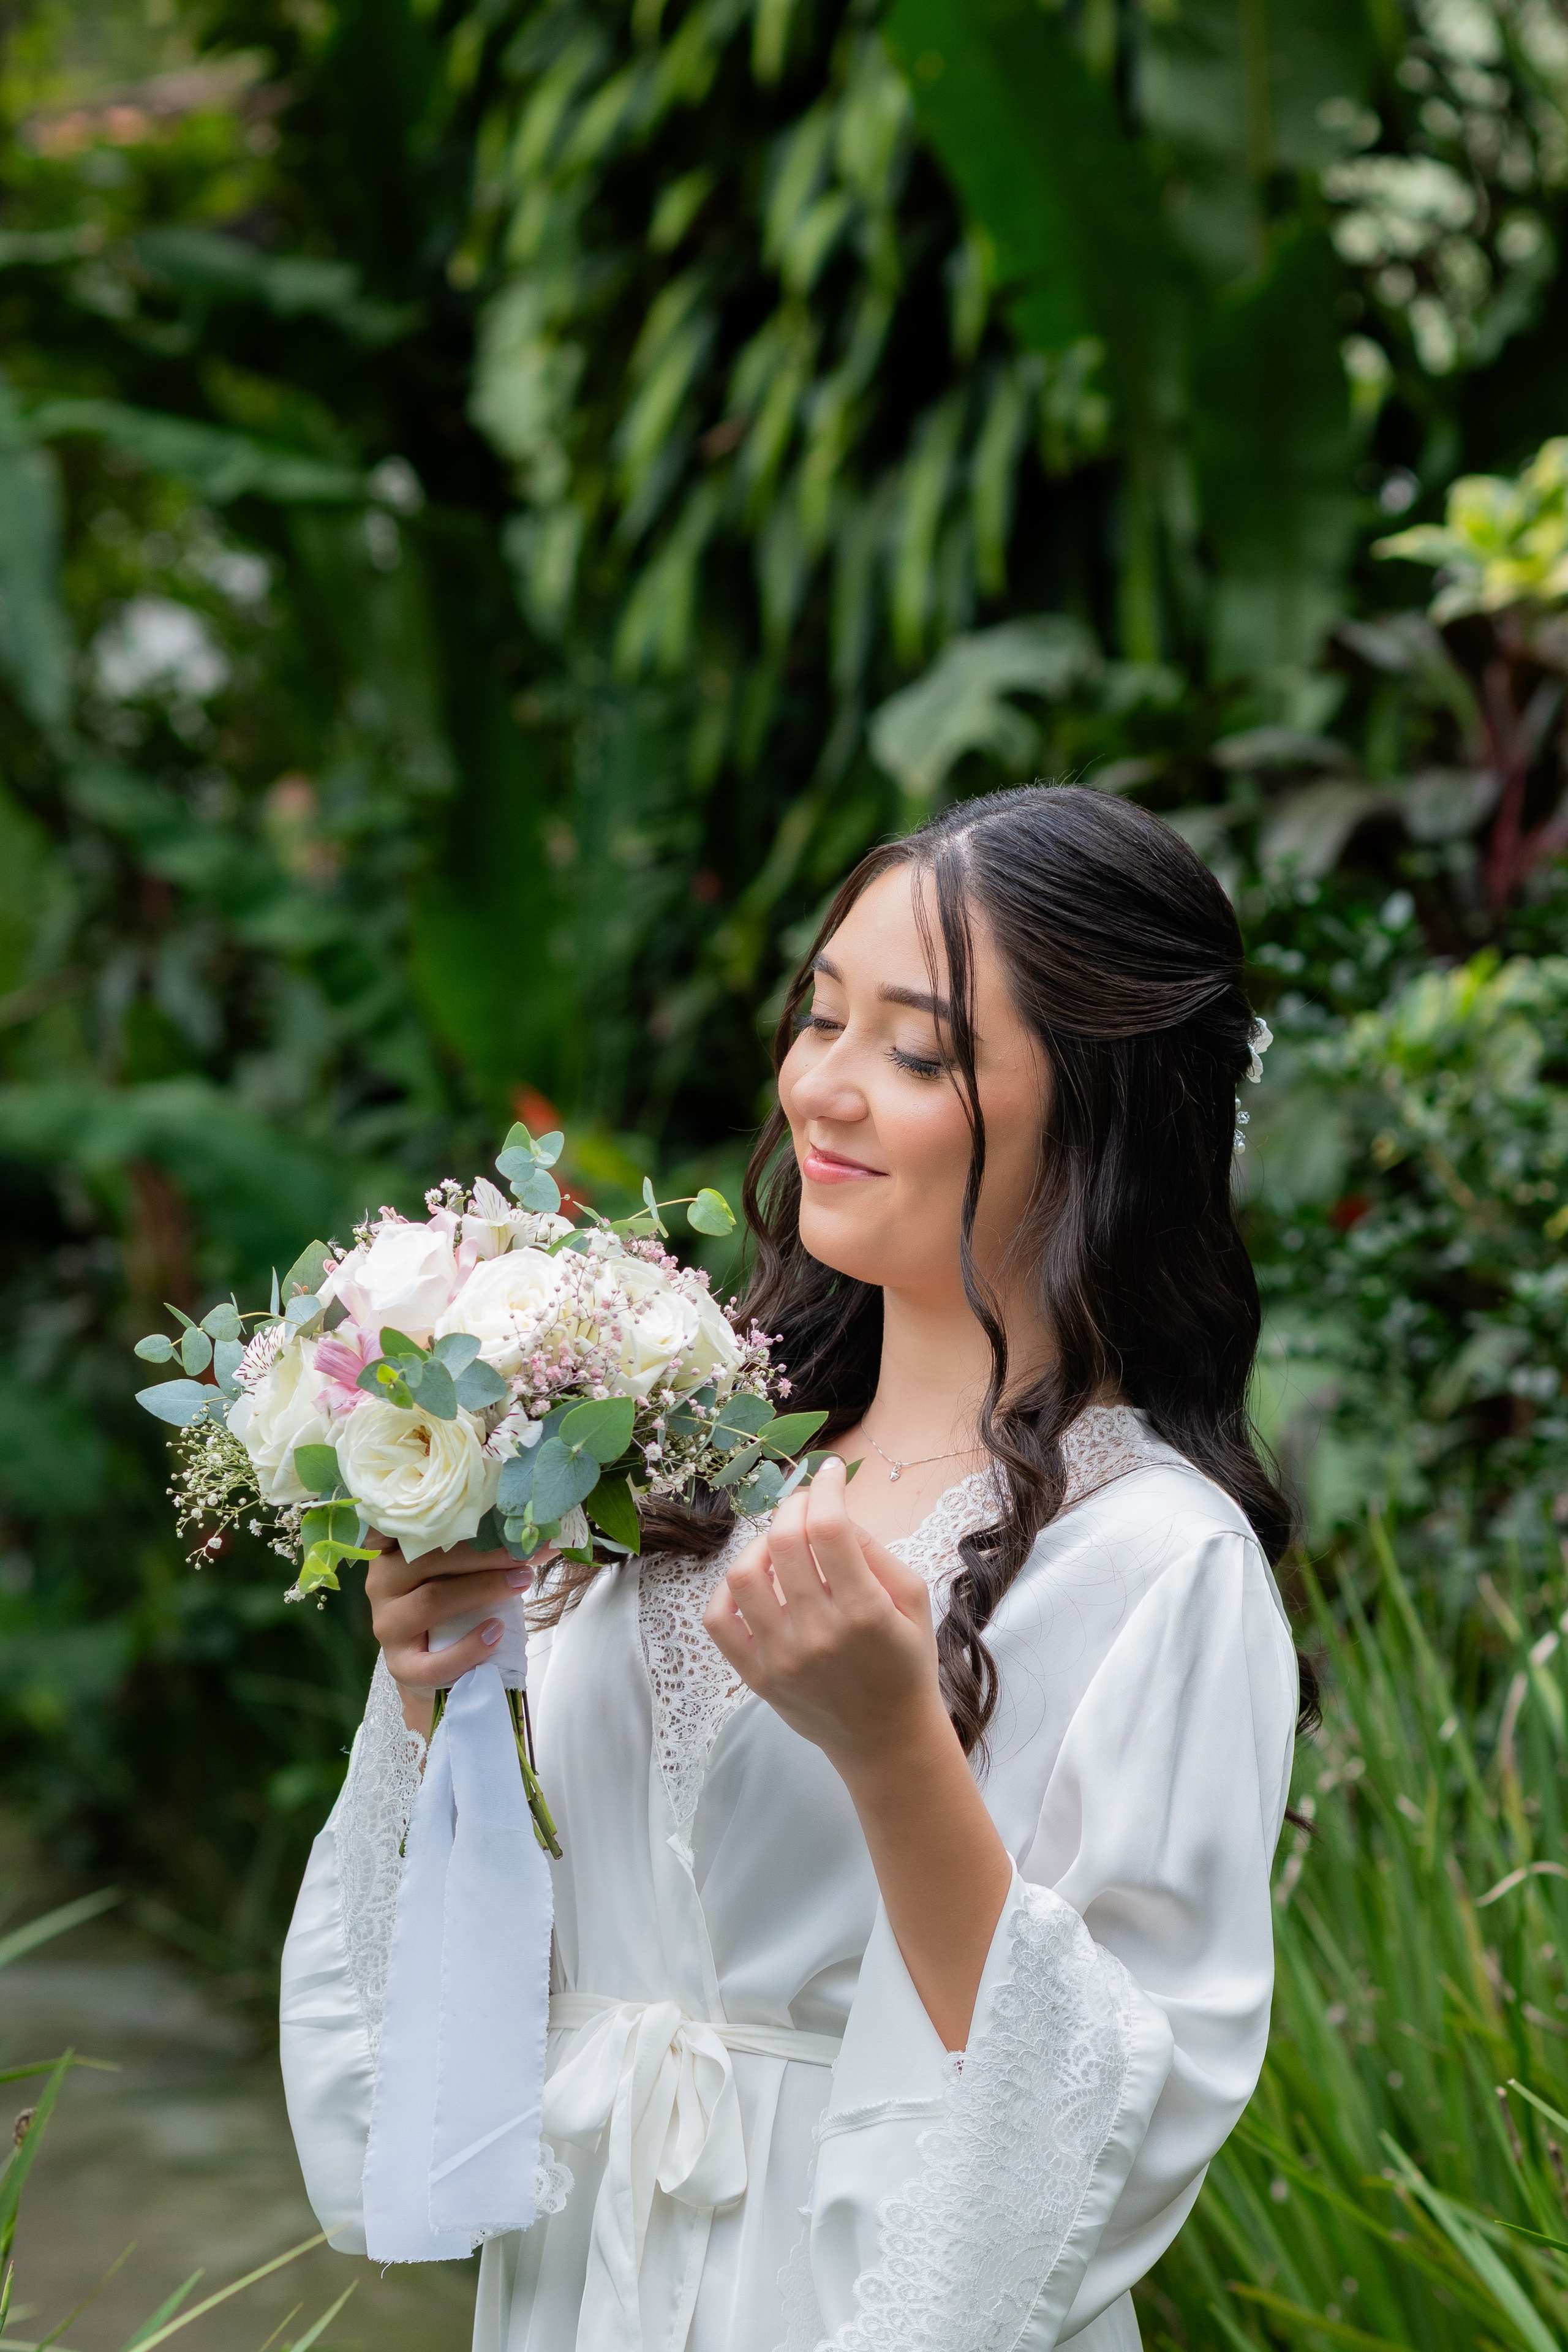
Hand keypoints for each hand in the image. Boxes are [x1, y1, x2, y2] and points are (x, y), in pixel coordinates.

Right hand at [366, 1535, 553, 1730]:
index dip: (443, 1516)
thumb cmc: (451, 1607)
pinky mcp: (400, 1665)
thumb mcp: (460, 1573)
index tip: (483, 1508)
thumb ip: (487, 1551)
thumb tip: (545, 1539)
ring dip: (482, 1590)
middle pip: (429, 1559)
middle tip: (523, 1554)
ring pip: (432, 1600)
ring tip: (519, 1583)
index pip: (405, 1524)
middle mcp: (382, 1582)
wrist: (432, 1668)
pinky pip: (432, 1661)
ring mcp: (387, 1624)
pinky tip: (495, 1633)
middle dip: (482, 1554)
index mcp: (392, 1552)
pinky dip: (468, 1647)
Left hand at [702, 1457, 945, 1773]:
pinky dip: (727, 1590)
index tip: (829, 1473)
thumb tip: (834, 1511)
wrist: (888, 1739)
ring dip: (759, 1545)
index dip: (826, 1487)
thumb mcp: (914, 1601)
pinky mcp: (756, 1678)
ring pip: (743, 1576)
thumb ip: (876, 1551)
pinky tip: (754, 1581)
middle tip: (807, 1504)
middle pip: (783, 1542)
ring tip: (781, 1545)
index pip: (829, 1527)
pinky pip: (718, 1621)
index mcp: (865, 1611)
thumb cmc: (906, 1664)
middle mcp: (818, 1633)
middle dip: (794, 1506)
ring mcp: (781, 1658)